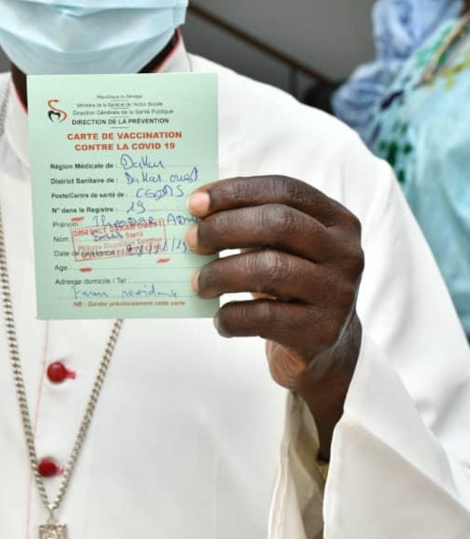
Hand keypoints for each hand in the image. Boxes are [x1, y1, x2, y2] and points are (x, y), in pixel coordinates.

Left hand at [186, 176, 363, 457]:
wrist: (325, 347)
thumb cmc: (292, 286)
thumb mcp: (285, 248)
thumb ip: (253, 224)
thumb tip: (197, 209)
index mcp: (337, 221)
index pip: (284, 190)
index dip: (236, 192)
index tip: (195, 203)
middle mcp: (345, 253)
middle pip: (278, 223)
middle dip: (224, 228)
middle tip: (192, 240)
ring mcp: (337, 294)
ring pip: (270, 269)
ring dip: (221, 273)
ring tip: (199, 283)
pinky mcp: (321, 332)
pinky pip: (264, 318)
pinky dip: (231, 316)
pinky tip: (220, 318)